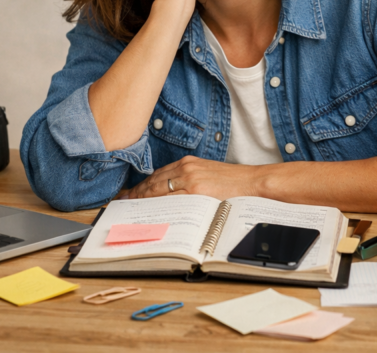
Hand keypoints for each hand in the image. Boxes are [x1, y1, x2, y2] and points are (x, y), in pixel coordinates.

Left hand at [121, 156, 265, 199]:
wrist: (253, 182)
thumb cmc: (233, 182)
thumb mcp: (207, 175)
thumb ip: (188, 180)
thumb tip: (169, 194)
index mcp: (188, 163)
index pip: (158, 175)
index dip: (142, 185)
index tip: (130, 193)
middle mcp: (186, 168)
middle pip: (154, 182)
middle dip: (136, 193)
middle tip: (122, 202)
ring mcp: (190, 179)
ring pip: (158, 190)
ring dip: (142, 200)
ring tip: (130, 209)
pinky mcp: (197, 190)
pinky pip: (171, 199)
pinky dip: (158, 206)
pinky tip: (149, 212)